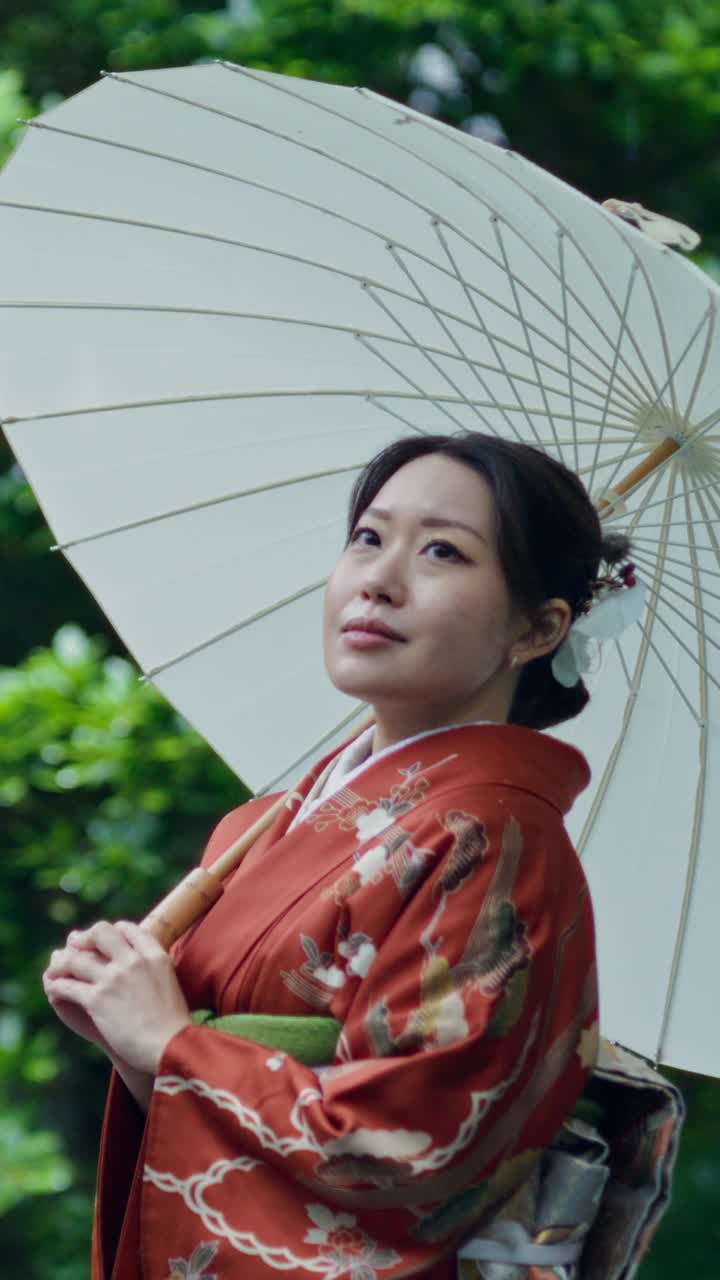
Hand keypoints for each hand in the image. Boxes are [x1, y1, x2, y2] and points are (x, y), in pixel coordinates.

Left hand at [43, 921, 191, 1073]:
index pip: (129, 929)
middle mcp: (133, 961)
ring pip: (77, 959)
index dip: (114, 931)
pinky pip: (68, 986)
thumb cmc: (173, 1023)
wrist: (171, 1046)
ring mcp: (114, 979)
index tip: (105, 939)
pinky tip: (54, 988)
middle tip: (74, 944)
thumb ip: (155, 969)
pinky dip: (57, 986)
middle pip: (101, 933)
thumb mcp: (171, 983)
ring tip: (55, 970)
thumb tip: (146, 965)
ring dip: (62, 964)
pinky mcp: (97, 1000)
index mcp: (155, 956)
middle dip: (85, 937)